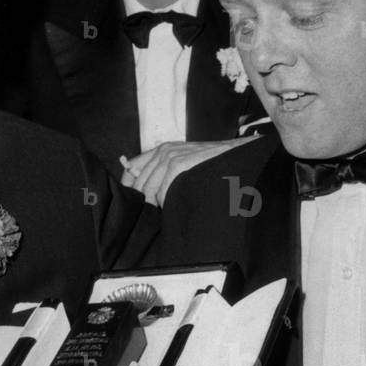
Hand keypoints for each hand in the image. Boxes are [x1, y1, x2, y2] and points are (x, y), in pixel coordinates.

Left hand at [121, 139, 252, 206]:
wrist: (236, 155)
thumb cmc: (212, 165)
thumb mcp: (186, 164)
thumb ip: (165, 174)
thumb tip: (144, 194)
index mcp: (161, 150)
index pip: (131, 170)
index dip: (129, 189)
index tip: (132, 204)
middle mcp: (162, 151)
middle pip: (138, 184)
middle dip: (143, 202)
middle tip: (152, 215)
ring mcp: (169, 157)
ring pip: (148, 190)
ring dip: (156, 204)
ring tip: (168, 211)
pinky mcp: (178, 165)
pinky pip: (161, 192)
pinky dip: (166, 202)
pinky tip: (176, 205)